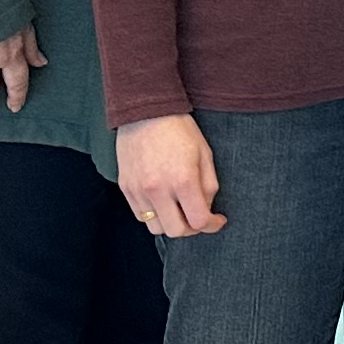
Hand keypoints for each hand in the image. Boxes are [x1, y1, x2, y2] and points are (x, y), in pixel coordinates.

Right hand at [117, 114, 224, 237]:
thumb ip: (209, 187)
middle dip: (193, 228)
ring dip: (171, 224)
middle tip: (199, 217)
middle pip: (176, 231)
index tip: (217, 220)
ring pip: (156, 228)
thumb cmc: (180, 131)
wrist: (146, 112)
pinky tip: (164, 202)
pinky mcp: (126, 188)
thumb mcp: (205, 155)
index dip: (212, 225)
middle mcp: (158, 189)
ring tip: (180, 210)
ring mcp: (139, 190)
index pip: (199, 220)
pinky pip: (141, 216)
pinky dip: (155, 215)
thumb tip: (207, 210)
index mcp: (183, 180)